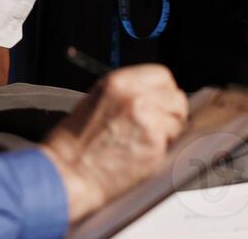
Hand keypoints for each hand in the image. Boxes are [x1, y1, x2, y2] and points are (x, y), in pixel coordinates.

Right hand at [39, 65, 188, 221]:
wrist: (69, 171)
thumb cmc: (77, 140)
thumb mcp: (99, 98)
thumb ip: (129, 92)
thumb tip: (156, 95)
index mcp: (120, 82)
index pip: (163, 76)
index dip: (164, 91)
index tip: (160, 102)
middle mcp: (136, 98)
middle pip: (176, 98)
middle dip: (171, 112)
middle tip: (156, 125)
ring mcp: (149, 122)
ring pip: (178, 123)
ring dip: (168, 132)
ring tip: (142, 141)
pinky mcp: (155, 146)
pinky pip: (172, 145)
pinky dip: (162, 151)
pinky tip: (141, 153)